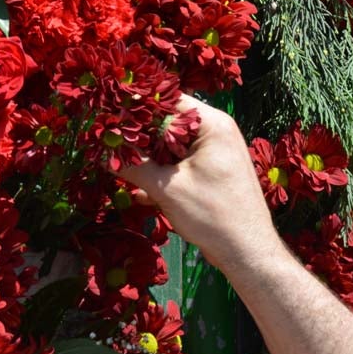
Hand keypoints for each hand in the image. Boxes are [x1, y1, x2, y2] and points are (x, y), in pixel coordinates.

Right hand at [118, 96, 281, 271]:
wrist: (247, 252)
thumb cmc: (213, 214)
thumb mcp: (168, 188)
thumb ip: (135, 166)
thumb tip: (105, 152)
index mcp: (212, 125)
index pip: (169, 101)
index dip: (138, 108)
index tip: (110, 118)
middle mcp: (217, 133)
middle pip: (169, 125)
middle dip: (140, 138)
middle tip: (110, 145)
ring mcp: (215, 155)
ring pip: (172, 149)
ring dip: (148, 160)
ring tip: (119, 167)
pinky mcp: (212, 175)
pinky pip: (181, 167)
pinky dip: (162, 176)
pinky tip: (138, 193)